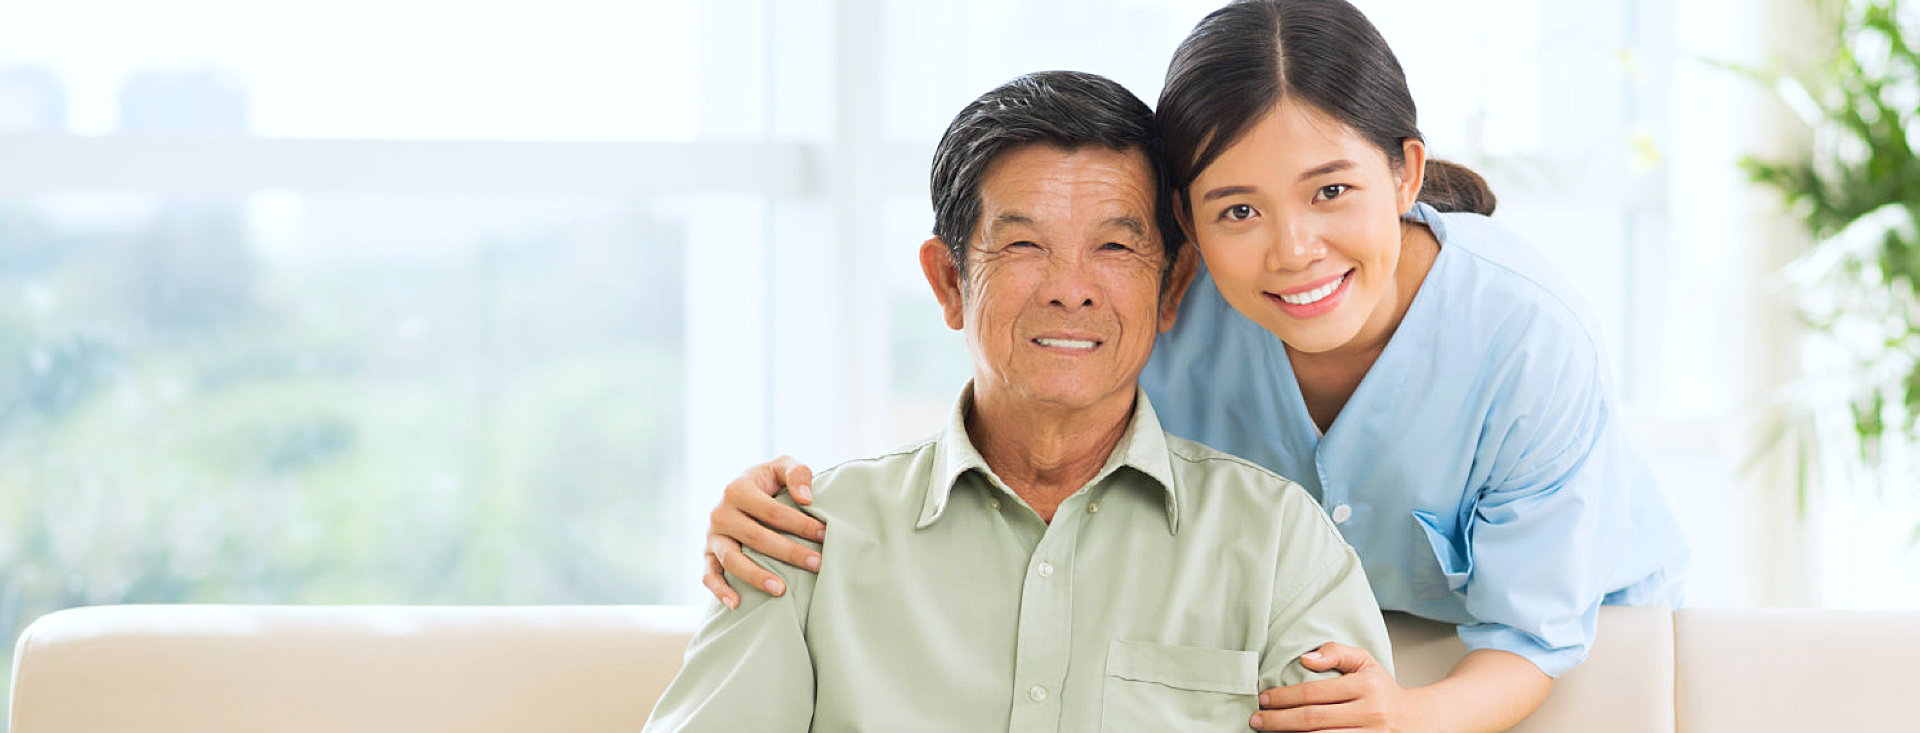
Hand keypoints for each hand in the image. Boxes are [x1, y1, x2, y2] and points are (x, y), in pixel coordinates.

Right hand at [702, 456, 827, 608]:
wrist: (739, 492)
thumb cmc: (768, 482)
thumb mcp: (781, 466)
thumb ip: (796, 473)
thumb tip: (806, 499)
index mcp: (737, 489)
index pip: (773, 511)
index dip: (800, 524)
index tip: (825, 535)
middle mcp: (720, 513)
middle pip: (756, 537)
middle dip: (789, 552)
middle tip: (817, 564)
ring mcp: (712, 536)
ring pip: (732, 560)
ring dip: (756, 576)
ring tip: (782, 590)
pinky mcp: (707, 555)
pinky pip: (709, 575)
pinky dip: (720, 590)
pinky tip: (737, 604)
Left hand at [1251, 642, 1408, 731]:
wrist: (1412, 719)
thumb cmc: (1381, 688)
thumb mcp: (1364, 661)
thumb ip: (1336, 652)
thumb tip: (1306, 659)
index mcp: (1366, 686)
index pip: (1316, 692)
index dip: (1285, 696)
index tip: (1265, 698)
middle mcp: (1370, 712)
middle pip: (1314, 719)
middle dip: (1279, 720)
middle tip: (1257, 718)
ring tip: (1269, 731)